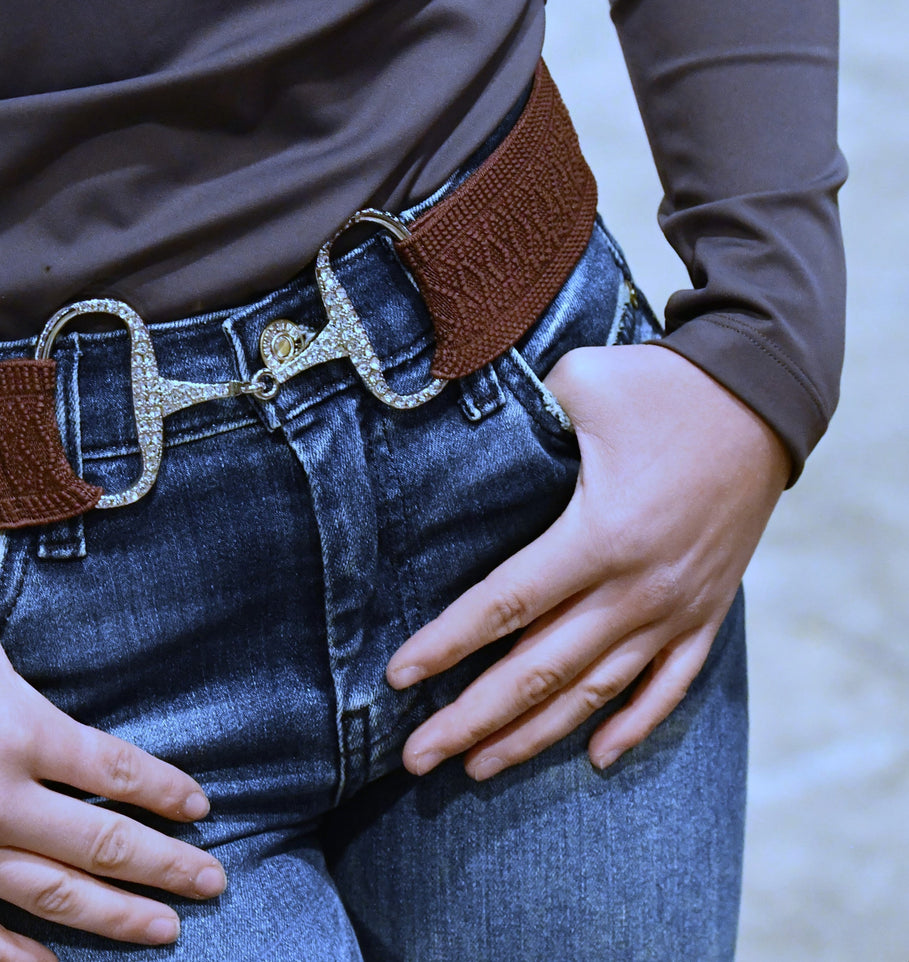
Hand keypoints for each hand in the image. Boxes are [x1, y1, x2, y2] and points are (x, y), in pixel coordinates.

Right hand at [0, 559, 224, 961]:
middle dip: (168, 868)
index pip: (118, 773)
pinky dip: (17, 956)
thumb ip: (9, 611)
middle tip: (213, 882)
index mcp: (19, 728)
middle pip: (104, 847)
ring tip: (166, 931)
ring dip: (118, 918)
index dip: (167, 795)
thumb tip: (25, 612)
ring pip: (53, 899)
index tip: (199, 810)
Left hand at [386, 344, 789, 778]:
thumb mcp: (581, 384)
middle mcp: (636, 588)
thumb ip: (515, 412)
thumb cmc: (661, 388)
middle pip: (539, 671)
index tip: (397, 677)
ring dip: (533, 736)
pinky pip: (668, 686)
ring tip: (478, 768)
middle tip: (416, 759)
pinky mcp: (706, 613)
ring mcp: (675, 609)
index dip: (446, 646)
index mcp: (599, 535)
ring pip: (594, 692)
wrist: (765, 400)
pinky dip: (633, 726)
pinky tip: (594, 758)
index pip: (504, 605)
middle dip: (472, 720)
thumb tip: (446, 421)